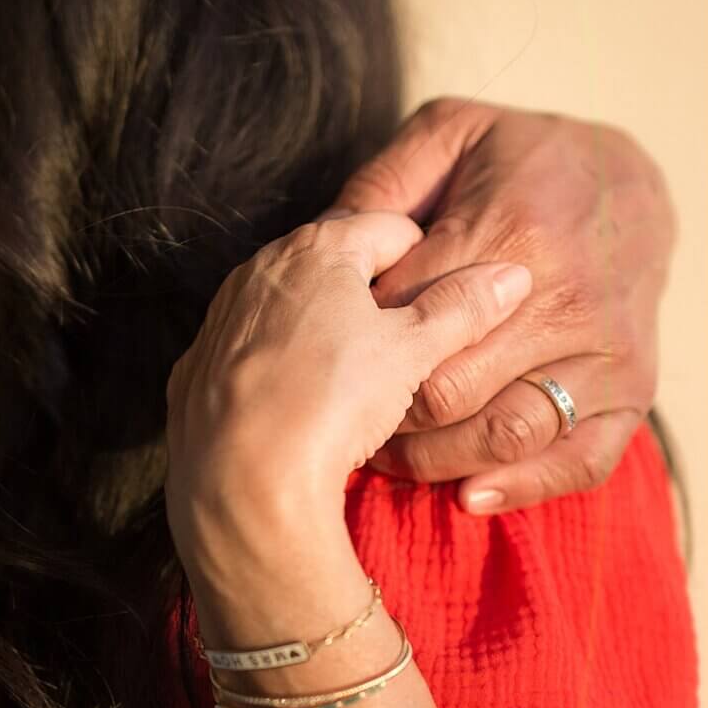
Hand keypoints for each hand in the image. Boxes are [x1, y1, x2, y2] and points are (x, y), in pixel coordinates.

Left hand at [164, 210, 530, 597]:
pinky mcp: (197, 368)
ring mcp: (223, 318)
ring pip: (291, 309)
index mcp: (315, 247)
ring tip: (362, 382)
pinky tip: (304, 407)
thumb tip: (510, 275)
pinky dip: (282, 367)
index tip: (448, 299)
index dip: (428, 259)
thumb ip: (462, 307)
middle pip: (336, 266)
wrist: (241, 480)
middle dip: (376, 295)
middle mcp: (259, 268)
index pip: (390, 227)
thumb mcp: (413, 350)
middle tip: (411, 346)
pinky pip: (253, 352)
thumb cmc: (332, 398)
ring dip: (326, 331)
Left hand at [337, 100, 673, 513]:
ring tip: (389, 453)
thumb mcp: (454, 133)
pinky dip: (520, 487)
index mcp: (511, 234)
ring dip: (435, 459)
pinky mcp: (631, 391)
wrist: (635, 182)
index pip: (405, 313)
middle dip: (383, 410)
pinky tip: (468, 492)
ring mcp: (604, 353)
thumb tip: (325, 239)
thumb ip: (384, 180)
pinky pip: (579, 462)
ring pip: (504, 434)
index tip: (325, 349)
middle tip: (346, 413)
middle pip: (446, 388)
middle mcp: (564, 300)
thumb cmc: (529, 159)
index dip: (353, 337)